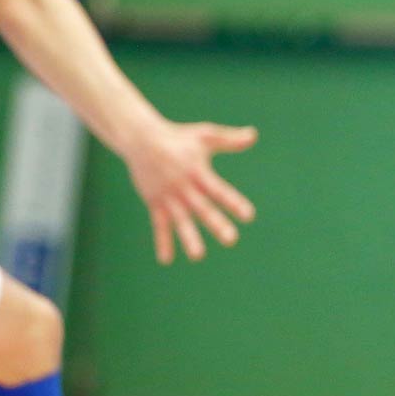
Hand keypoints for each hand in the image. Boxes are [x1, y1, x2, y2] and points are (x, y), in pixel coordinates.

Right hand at [121, 121, 257, 264]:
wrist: (140, 139)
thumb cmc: (178, 137)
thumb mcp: (205, 135)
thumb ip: (230, 139)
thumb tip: (254, 135)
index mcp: (198, 172)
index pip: (219, 190)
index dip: (233, 202)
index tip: (248, 215)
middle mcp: (184, 187)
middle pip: (202, 208)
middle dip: (216, 224)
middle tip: (231, 239)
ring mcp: (168, 196)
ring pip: (180, 220)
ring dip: (189, 238)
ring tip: (198, 256)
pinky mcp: (155, 202)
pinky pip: (159, 225)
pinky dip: (162, 242)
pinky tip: (167, 260)